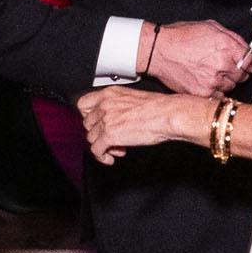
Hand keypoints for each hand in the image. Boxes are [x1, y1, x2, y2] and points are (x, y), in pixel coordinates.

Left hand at [75, 87, 192, 161]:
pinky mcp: (109, 135)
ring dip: (103, 146)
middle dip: (98, 133)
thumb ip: (119, 106)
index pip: (83, 104)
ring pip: (90, 138)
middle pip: (87, 124)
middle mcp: (105, 105)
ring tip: (118, 148)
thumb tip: (115, 119)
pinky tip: (110, 158)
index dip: (88, 117)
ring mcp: (105, 120)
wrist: (168, 114)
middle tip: (112, 139)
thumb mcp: (133, 99)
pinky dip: (102, 157)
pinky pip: (96, 150)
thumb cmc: (159, 108)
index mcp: (110, 93)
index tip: (96, 124)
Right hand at [144, 19, 249, 97]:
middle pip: (243, 76)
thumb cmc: (182, 36)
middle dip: (238, 72)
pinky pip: (218, 97)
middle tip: (226, 68)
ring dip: (226, 82)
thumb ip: (232, 37)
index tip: (246, 64)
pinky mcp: (202, 93)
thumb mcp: (210, 27)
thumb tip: (246, 48)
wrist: (158, 51)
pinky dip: (215, 92)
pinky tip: (206, 82)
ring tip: (212, 73)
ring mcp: (213, 81)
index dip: (249, 62)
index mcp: (227, 46)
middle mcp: (222, 64)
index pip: (251, 61)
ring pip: (231, 87)